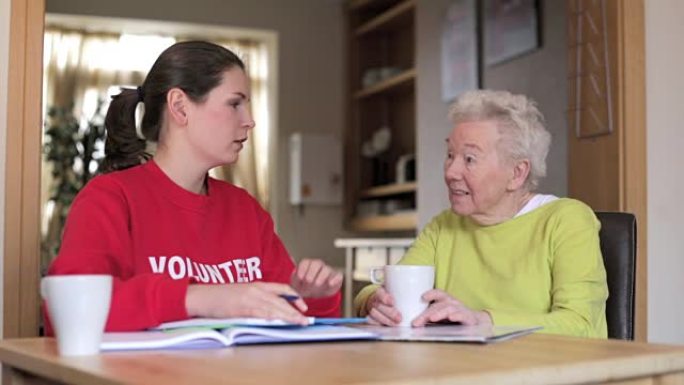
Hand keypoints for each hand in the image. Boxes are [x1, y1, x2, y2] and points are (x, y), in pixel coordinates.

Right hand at [185, 282, 309, 324]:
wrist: (203, 296)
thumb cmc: (222, 296)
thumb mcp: (244, 292)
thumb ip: (258, 299)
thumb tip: (272, 309)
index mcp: (258, 285)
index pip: (283, 289)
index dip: (295, 297)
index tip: (303, 306)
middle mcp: (256, 290)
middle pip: (281, 300)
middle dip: (295, 311)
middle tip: (306, 319)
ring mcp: (249, 298)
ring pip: (274, 307)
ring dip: (288, 316)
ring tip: (298, 323)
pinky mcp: (241, 308)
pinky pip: (260, 313)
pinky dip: (271, 317)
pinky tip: (280, 321)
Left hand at [290, 259, 342, 297]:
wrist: (315, 293)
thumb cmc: (303, 286)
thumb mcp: (296, 284)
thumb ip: (295, 280)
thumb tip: (293, 276)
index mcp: (307, 265)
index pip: (305, 262)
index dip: (302, 270)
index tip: (300, 278)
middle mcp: (318, 265)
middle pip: (316, 264)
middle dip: (311, 273)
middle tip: (308, 282)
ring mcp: (328, 270)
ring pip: (326, 269)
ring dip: (321, 277)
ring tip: (316, 284)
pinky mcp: (336, 277)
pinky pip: (338, 275)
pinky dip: (334, 279)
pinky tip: (330, 283)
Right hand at [366, 287, 401, 325]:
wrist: (377, 303)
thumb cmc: (390, 297)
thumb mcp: (395, 292)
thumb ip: (404, 292)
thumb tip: (422, 294)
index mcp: (380, 292)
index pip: (380, 293)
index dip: (385, 298)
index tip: (392, 302)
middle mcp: (374, 301)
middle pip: (378, 306)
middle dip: (389, 313)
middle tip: (399, 318)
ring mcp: (371, 310)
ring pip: (374, 315)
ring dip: (385, 320)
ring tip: (396, 325)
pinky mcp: (370, 318)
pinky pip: (371, 322)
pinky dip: (377, 325)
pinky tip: (386, 327)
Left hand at [411, 289, 491, 326]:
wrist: (475, 322)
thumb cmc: (455, 317)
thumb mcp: (441, 315)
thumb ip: (429, 316)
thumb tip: (413, 322)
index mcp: (446, 300)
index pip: (438, 293)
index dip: (431, 293)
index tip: (422, 297)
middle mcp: (453, 303)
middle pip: (439, 305)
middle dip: (426, 314)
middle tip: (416, 322)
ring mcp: (461, 309)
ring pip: (449, 309)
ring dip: (439, 313)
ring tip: (431, 318)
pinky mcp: (469, 318)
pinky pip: (462, 315)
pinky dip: (457, 316)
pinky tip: (451, 318)